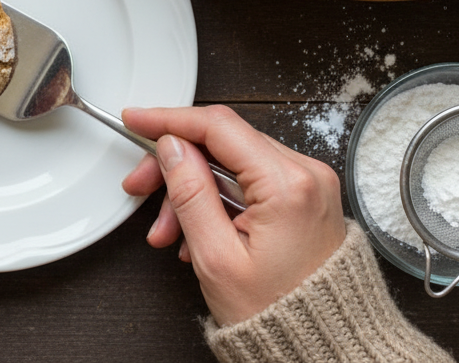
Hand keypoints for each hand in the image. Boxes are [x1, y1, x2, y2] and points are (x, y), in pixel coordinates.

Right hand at [122, 106, 345, 325]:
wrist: (322, 347)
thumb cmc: (279, 315)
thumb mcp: (217, 258)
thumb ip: (190, 194)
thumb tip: (172, 147)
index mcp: (288, 185)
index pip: (218, 127)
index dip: (168, 120)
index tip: (136, 119)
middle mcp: (307, 174)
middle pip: (223, 143)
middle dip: (175, 165)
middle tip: (141, 187)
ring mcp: (310, 184)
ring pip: (232, 163)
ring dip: (192, 190)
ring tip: (169, 232)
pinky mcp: (306, 196)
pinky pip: (251, 181)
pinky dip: (218, 200)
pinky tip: (197, 231)